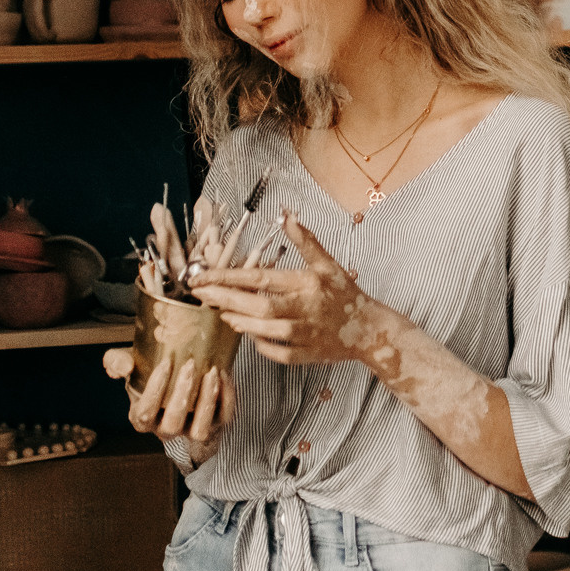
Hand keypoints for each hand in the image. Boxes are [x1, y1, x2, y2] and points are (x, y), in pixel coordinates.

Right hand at [103, 345, 229, 463]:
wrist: (179, 375)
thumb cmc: (151, 371)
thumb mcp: (130, 364)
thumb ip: (117, 361)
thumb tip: (123, 367)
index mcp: (142, 417)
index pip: (145, 412)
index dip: (155, 390)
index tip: (166, 363)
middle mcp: (166, 429)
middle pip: (173, 424)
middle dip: (182, 394)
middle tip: (190, 365)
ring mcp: (191, 429)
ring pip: (200, 429)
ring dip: (207, 402)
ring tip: (212, 372)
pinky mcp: (215, 423)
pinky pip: (224, 418)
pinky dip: (227, 399)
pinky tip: (225, 375)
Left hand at [195, 210, 399, 369]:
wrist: (369, 329)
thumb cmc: (345, 294)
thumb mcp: (328, 264)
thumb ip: (305, 240)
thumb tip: (287, 214)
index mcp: (305, 283)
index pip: (259, 278)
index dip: (227, 276)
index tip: (203, 276)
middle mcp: (303, 308)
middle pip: (255, 305)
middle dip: (224, 298)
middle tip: (200, 293)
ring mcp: (304, 334)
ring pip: (263, 329)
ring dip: (238, 320)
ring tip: (221, 311)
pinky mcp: (306, 355)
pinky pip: (276, 353)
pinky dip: (260, 344)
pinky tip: (249, 333)